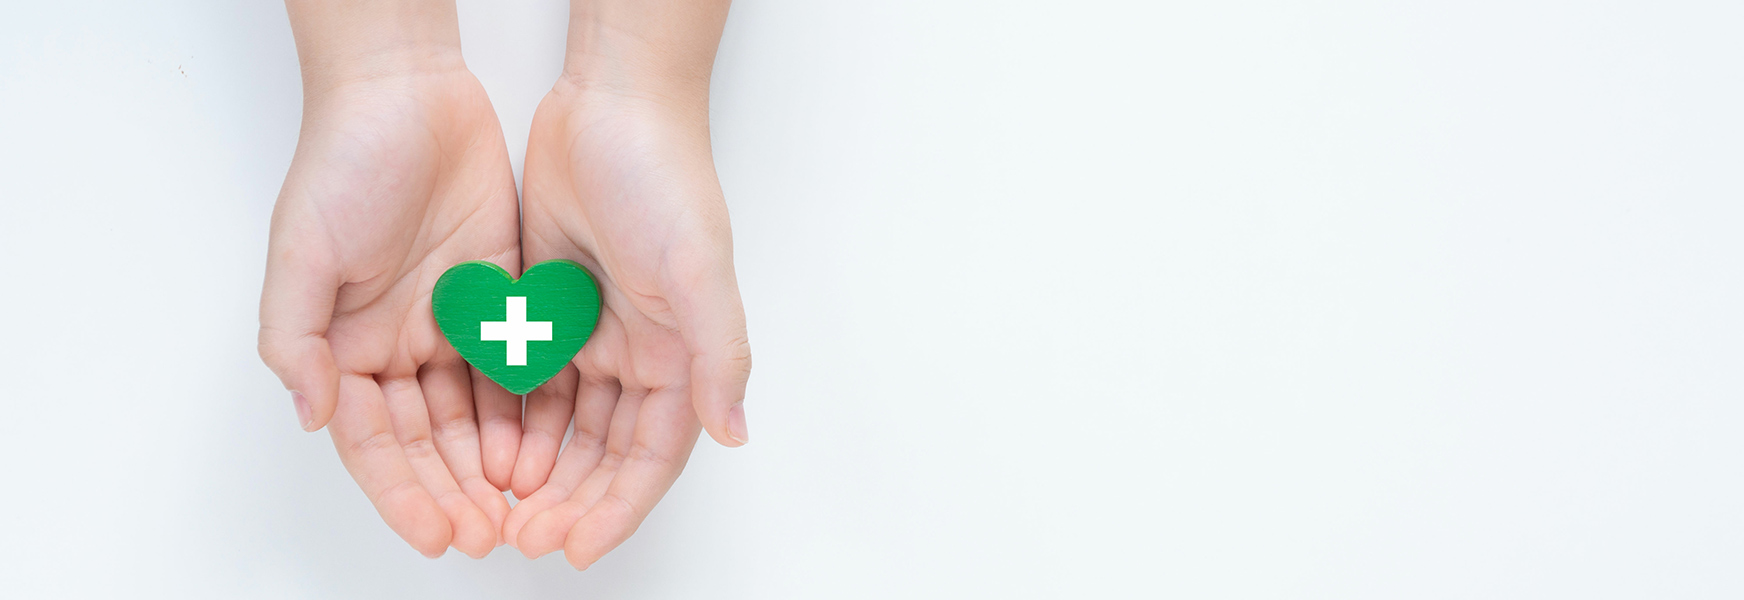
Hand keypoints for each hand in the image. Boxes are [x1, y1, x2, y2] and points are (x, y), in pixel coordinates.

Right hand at [258, 3, 519, 557]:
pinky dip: (528, 413)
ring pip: (476, 417)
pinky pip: (516, 369)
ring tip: (523, 508)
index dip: (403, 491)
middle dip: (455, 492)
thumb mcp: (300, 249)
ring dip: (495, 466)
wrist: (409, 92)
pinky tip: (547, 449)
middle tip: (491, 535)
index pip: (375, 442)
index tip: (437, 533)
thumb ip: (297, 338)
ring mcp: (450, 325)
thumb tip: (311, 415)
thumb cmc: (344, 161)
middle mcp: (397, 345)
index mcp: (344, 346)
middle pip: (429, 442)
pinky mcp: (499, 298)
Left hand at [501, 2, 750, 564]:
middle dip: (569, 501)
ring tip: (498, 506)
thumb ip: (717, 352)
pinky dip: (507, 420)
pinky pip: (524, 381)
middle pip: (603, 453)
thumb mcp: (698, 266)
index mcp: (682, 353)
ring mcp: (591, 333)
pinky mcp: (547, 307)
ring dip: (535, 470)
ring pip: (562, 427)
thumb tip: (734, 430)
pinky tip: (481, 447)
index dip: (618, 506)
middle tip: (524, 536)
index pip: (651, 454)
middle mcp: (640, 353)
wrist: (609, 102)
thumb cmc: (664, 174)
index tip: (577, 546)